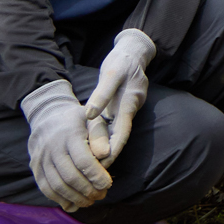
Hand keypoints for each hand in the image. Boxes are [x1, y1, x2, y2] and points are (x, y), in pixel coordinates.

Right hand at [20, 79, 112, 211]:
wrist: (48, 116)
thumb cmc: (78, 120)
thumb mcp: (93, 119)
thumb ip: (100, 136)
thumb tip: (105, 155)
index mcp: (70, 134)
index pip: (83, 160)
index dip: (96, 176)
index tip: (108, 184)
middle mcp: (52, 147)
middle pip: (70, 176)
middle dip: (88, 190)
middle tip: (101, 195)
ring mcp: (41, 158)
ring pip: (57, 186)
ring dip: (75, 198)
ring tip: (90, 201)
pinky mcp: (35, 168)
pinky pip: (46, 188)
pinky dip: (60, 200)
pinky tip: (74, 205)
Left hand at [82, 28, 155, 165]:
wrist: (134, 52)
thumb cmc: (121, 61)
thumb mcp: (111, 74)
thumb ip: (101, 95)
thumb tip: (89, 114)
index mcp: (130, 103)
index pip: (122, 131)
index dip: (113, 148)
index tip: (103, 163)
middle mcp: (130, 109)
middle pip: (120, 136)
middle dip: (110, 153)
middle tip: (96, 171)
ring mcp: (127, 109)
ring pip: (116, 132)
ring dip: (107, 147)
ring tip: (93, 164)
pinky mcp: (122, 108)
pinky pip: (114, 125)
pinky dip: (106, 136)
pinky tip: (95, 145)